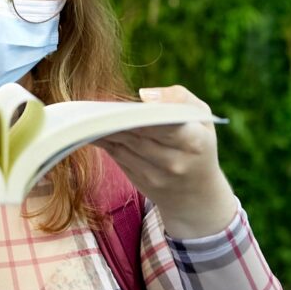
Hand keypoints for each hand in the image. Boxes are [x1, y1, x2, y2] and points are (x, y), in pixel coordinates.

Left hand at [94, 85, 236, 238]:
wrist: (197, 194)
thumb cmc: (198, 143)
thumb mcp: (201, 117)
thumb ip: (179, 98)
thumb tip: (144, 95)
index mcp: (195, 142)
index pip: (166, 126)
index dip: (143, 115)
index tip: (125, 104)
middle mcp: (176, 162)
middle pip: (140, 137)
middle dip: (117, 120)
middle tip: (97, 106)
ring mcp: (156, 176)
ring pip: (124, 148)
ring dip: (105, 131)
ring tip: (89, 115)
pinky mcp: (140, 181)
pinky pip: (117, 157)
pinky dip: (103, 141)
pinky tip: (90, 128)